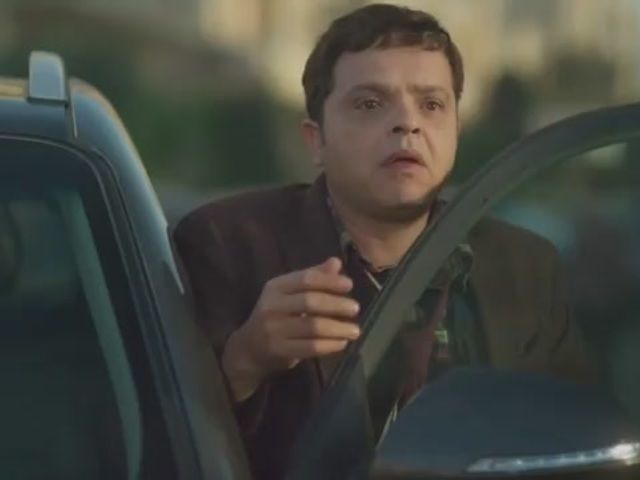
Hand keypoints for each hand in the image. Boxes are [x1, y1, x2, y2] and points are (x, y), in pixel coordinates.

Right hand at [222, 257, 359, 400]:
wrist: (248, 349)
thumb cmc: (276, 316)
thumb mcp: (289, 294)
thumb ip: (313, 278)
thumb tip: (336, 262)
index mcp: (276, 287)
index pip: (306, 279)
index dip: (329, 281)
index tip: (349, 285)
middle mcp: (272, 306)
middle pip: (310, 301)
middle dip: (336, 304)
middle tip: (356, 308)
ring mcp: (273, 329)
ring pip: (312, 326)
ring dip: (337, 328)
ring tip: (355, 330)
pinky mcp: (278, 350)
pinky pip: (309, 347)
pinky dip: (329, 345)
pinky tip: (342, 343)